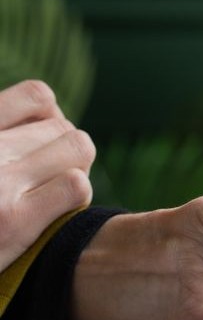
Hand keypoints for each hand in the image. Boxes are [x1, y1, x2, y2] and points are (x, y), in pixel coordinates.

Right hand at [0, 80, 94, 270]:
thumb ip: (5, 139)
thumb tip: (46, 116)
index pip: (38, 98)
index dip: (48, 120)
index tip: (37, 146)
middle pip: (64, 128)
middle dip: (63, 153)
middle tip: (45, 181)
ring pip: (78, 149)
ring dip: (74, 171)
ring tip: (49, 194)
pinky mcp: (11, 221)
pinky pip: (76, 185)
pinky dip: (73, 198)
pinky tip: (50, 215)